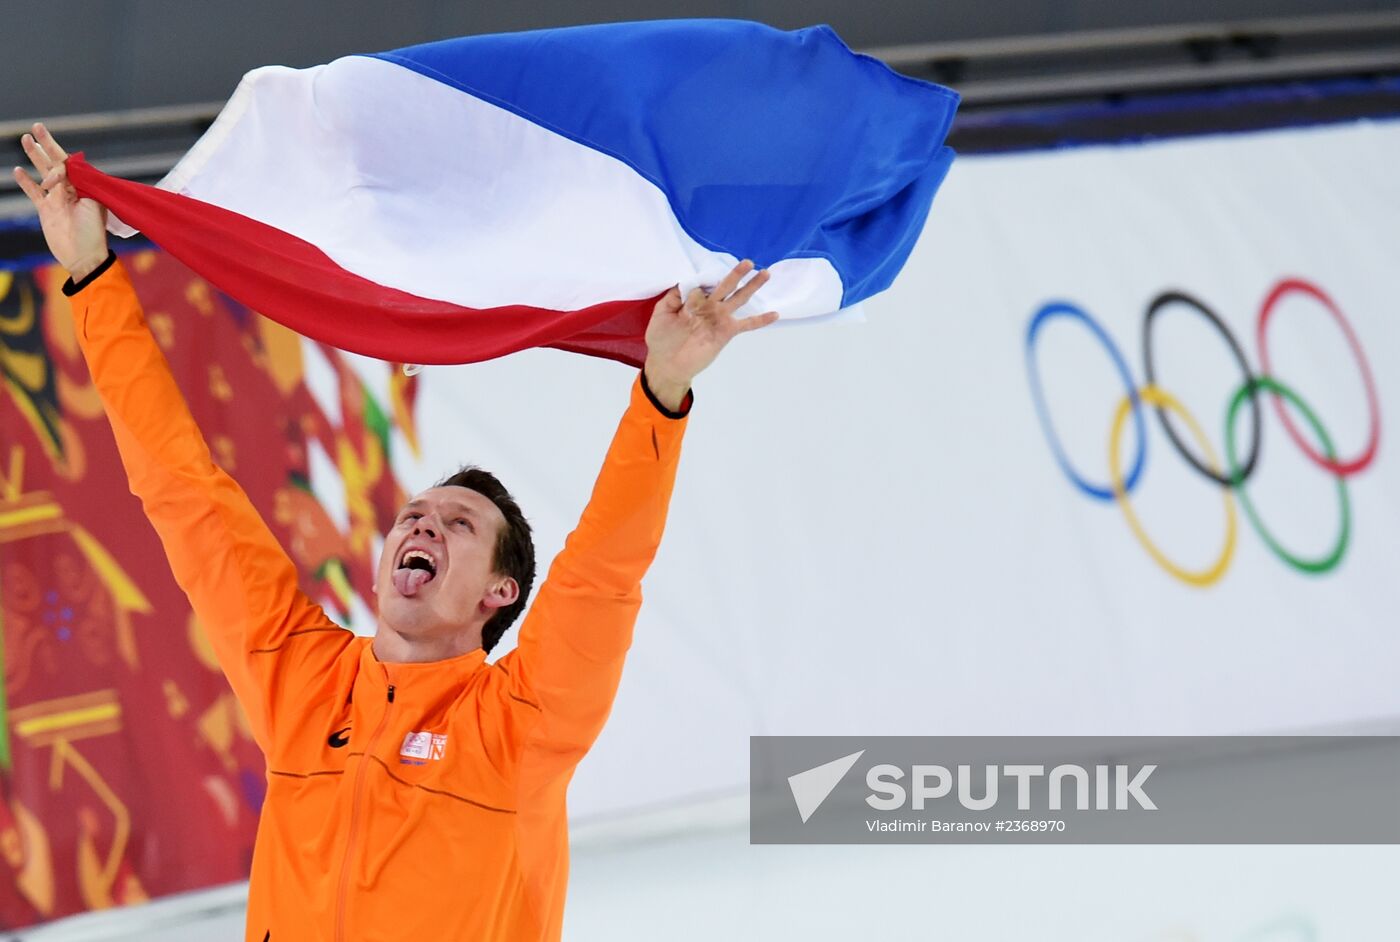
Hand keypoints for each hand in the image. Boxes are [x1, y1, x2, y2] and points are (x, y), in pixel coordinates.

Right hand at [12, 123, 108, 280]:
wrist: (83, 256)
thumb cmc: (93, 231)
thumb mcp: (92, 202)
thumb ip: (79, 183)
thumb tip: (64, 168)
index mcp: (86, 186)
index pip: (70, 164)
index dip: (58, 161)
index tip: (54, 171)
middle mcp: (72, 189)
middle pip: (56, 161)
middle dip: (46, 144)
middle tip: (37, 126)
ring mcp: (57, 198)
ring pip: (43, 172)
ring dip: (34, 156)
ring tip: (26, 139)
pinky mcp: (46, 210)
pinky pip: (33, 192)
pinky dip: (25, 182)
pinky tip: (17, 170)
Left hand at [643, 260, 778, 409]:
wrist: (667, 365)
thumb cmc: (661, 340)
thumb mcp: (661, 313)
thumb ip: (673, 297)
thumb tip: (687, 282)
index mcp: (694, 301)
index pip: (704, 282)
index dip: (704, 279)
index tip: (701, 281)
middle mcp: (709, 307)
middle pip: (726, 286)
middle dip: (736, 274)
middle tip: (748, 261)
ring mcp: (719, 319)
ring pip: (739, 299)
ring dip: (752, 286)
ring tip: (765, 273)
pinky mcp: (726, 332)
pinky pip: (746, 324)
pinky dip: (760, 320)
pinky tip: (775, 314)